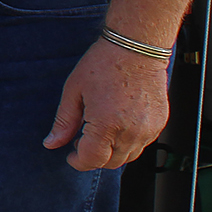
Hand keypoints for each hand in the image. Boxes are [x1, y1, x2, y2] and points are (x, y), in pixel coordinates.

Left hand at [43, 39, 169, 169]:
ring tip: (99, 130)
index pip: (92, 160)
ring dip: (112, 152)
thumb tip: (52, 143)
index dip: (78, 162)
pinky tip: (117, 124)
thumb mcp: (74, 91)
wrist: (136, 48)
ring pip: (128, 157)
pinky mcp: (160, 124)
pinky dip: (128, 142)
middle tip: (82, 140)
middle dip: (94, 157)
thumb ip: (64, 121)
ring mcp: (148, 129)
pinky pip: (142, 144)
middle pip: (111, 163)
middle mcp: (131, 131)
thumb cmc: (103, 64)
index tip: (70, 156)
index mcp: (107, 124)